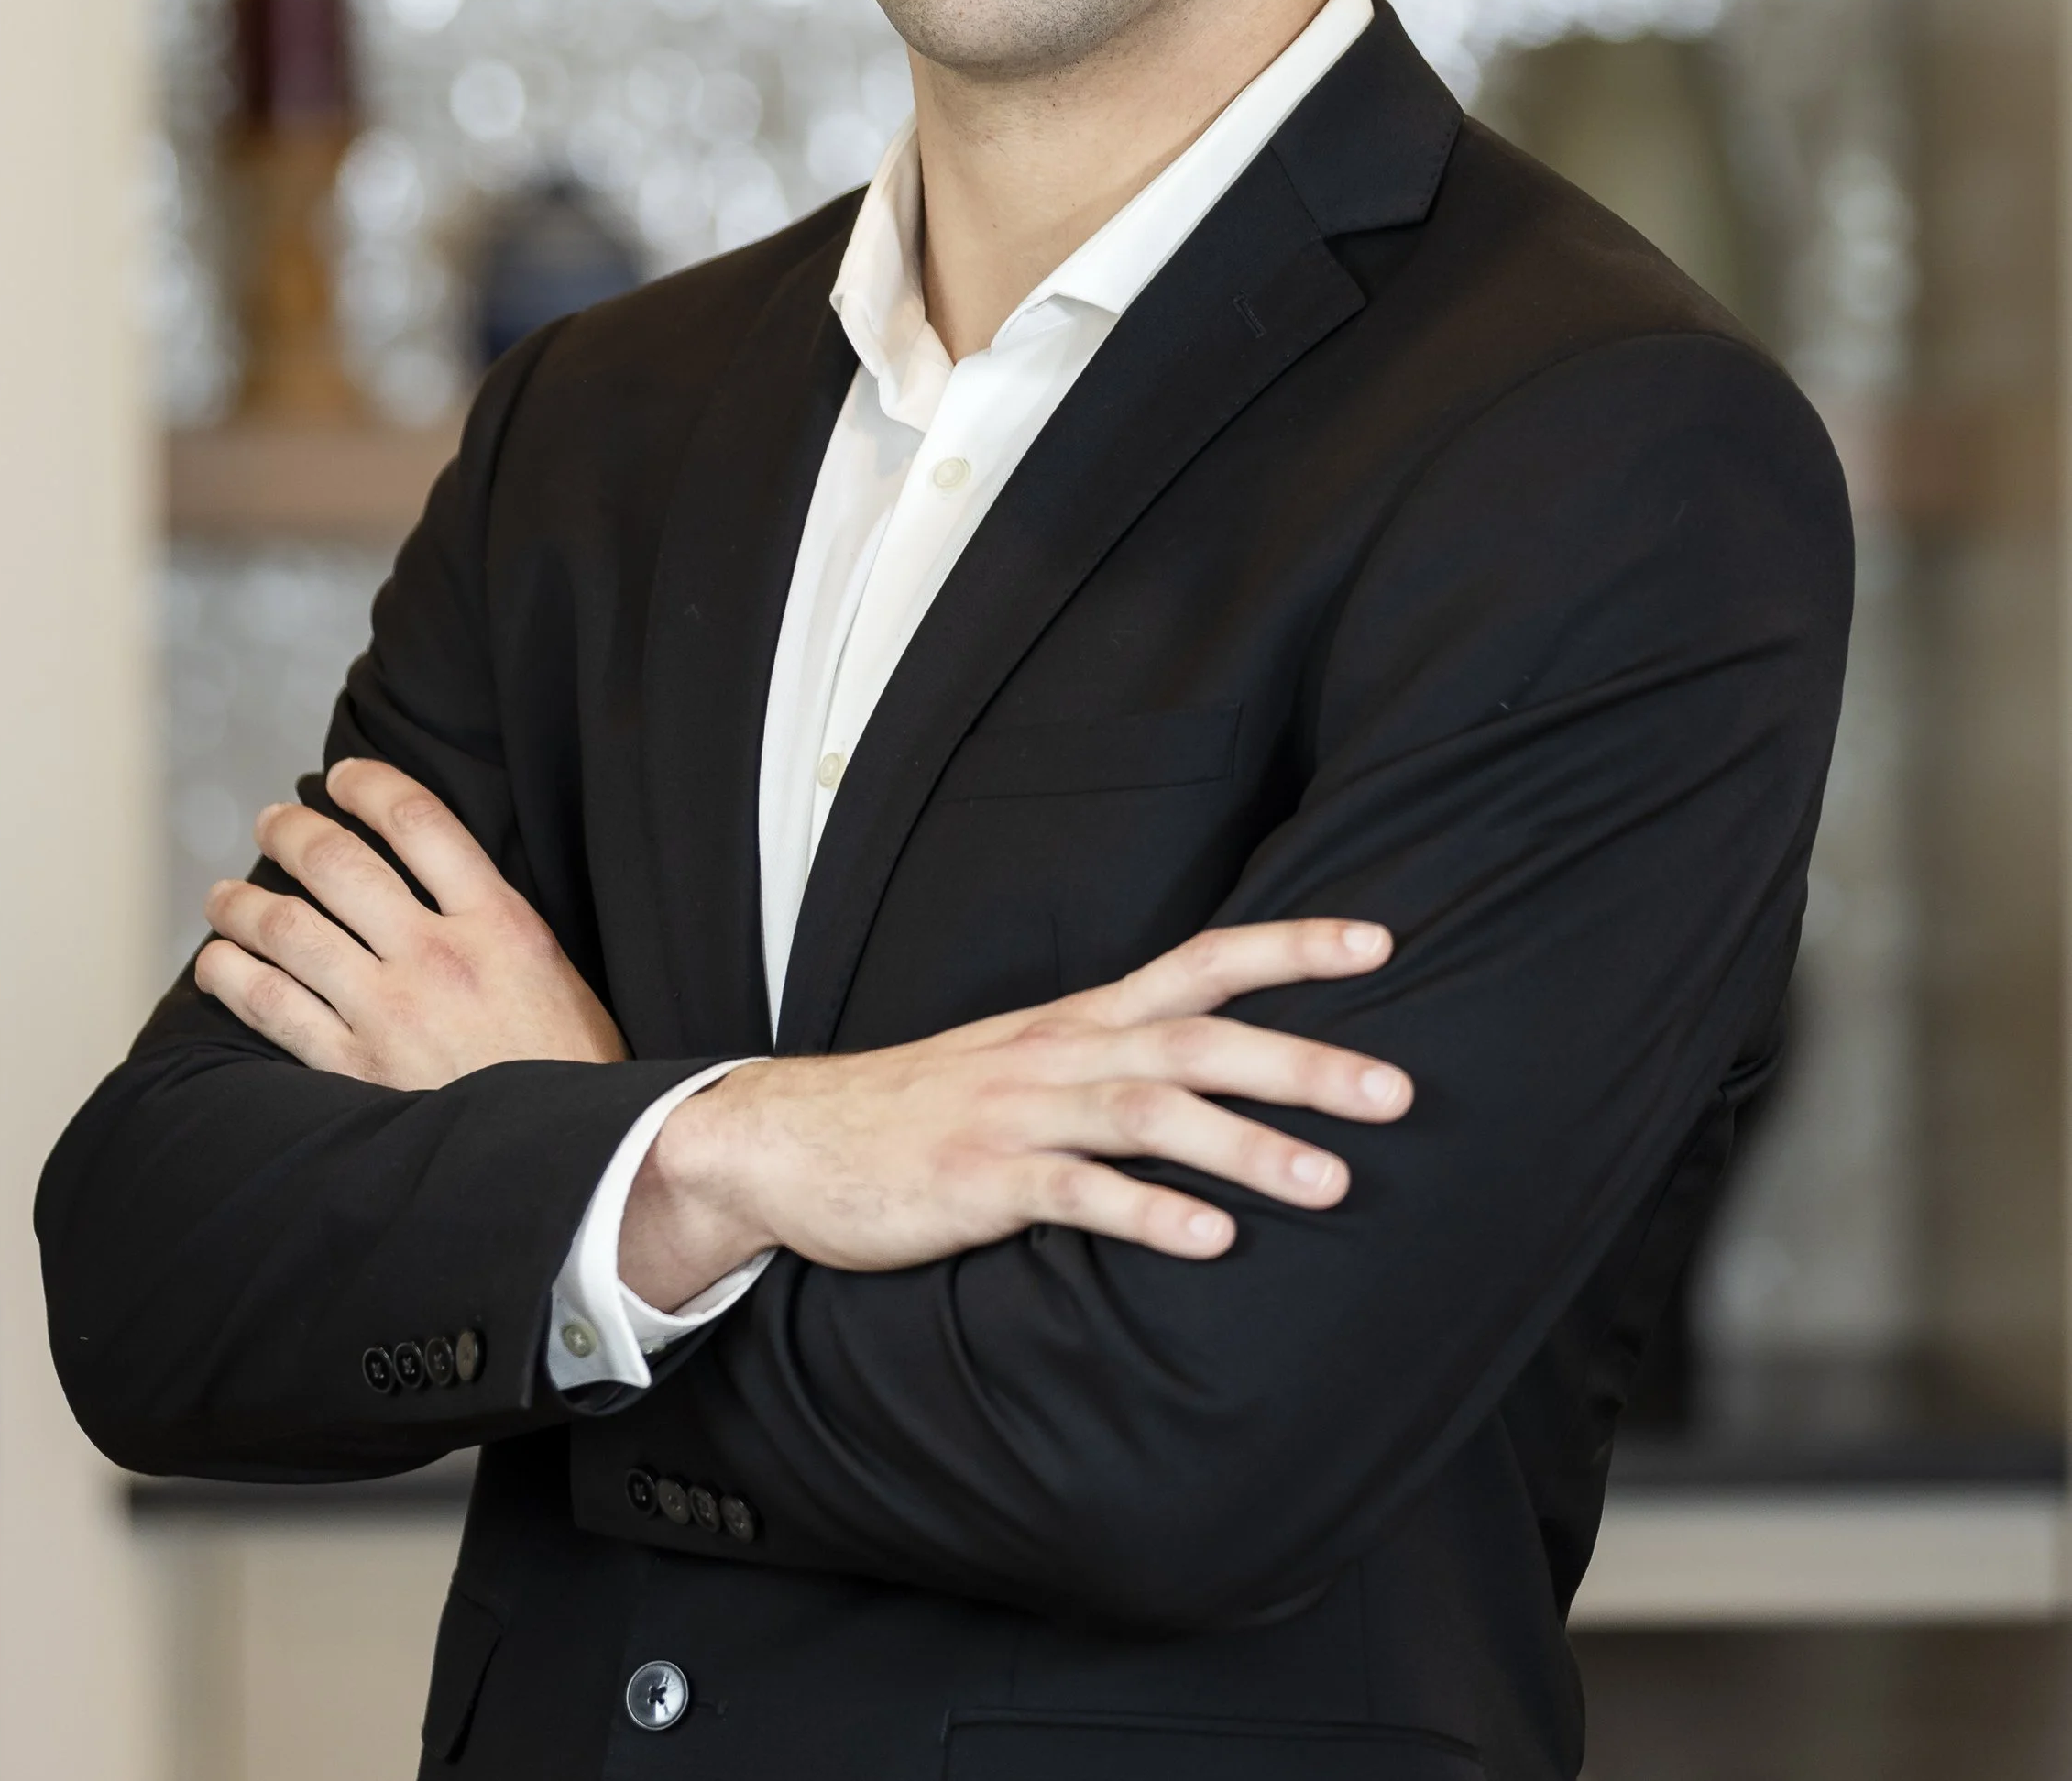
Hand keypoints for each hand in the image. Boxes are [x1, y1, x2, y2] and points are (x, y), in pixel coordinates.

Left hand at [194, 756, 626, 1083]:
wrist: (574, 1161)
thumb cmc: (568, 1070)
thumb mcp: (555, 972)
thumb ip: (494, 922)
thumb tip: (434, 879)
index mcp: (500, 922)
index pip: (419, 820)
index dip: (368, 785)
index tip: (342, 776)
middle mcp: (439, 957)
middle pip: (341, 864)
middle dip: (293, 832)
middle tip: (274, 822)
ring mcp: (390, 1013)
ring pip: (291, 929)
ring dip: (243, 902)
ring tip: (224, 895)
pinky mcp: (354, 1070)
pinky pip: (272, 1006)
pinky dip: (232, 975)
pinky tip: (217, 962)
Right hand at [620, 916, 1407, 1308]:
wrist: (787, 1139)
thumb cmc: (924, 1109)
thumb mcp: (1028, 1063)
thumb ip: (1116, 1061)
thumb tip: (1224, 1072)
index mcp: (1080, 1019)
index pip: (1204, 962)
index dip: (1290, 945)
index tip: (1381, 940)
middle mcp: (1061, 1051)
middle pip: (1199, 1038)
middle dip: (1303, 1060)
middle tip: (1397, 1092)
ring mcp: (1019, 1114)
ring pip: (1150, 1113)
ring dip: (1247, 1146)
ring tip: (1331, 1184)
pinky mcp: (979, 1183)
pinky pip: (1075, 1195)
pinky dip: (1147, 1215)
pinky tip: (1210, 1244)